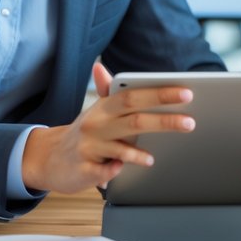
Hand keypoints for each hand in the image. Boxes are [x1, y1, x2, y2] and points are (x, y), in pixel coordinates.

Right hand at [21, 63, 194, 192]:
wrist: (50, 158)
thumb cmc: (84, 133)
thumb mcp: (95, 110)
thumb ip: (107, 90)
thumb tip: (101, 68)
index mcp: (103, 107)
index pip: (134, 96)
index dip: (160, 94)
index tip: (186, 93)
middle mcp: (97, 125)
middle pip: (135, 120)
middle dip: (164, 120)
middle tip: (190, 122)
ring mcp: (90, 148)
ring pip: (120, 147)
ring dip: (141, 151)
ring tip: (161, 153)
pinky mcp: (84, 170)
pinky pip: (104, 172)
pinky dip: (118, 169)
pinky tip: (134, 168)